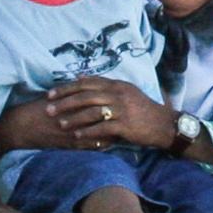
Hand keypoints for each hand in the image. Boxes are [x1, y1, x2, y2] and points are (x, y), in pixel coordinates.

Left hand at [42, 76, 178, 151]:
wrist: (164, 124)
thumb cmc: (142, 108)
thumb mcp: (125, 91)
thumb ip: (103, 84)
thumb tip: (79, 76)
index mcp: (116, 84)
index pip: (86, 83)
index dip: (66, 88)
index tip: (50, 94)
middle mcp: (118, 94)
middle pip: (85, 96)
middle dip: (64, 102)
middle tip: (48, 109)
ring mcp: (122, 109)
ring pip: (91, 112)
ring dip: (73, 118)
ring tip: (60, 123)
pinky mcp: (125, 125)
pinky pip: (102, 128)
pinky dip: (87, 132)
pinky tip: (76, 136)